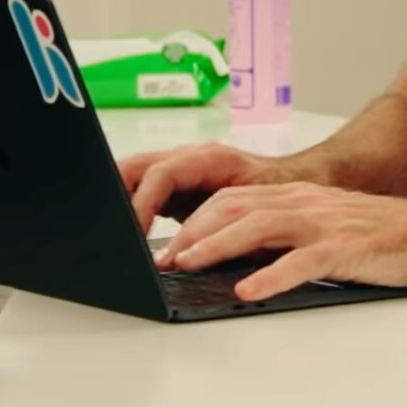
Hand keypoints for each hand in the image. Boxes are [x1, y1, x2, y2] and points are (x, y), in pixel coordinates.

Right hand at [118, 142, 268, 235]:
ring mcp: (180, 170)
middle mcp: (189, 158)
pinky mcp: (175, 186)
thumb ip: (223, 221)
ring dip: (122, 203)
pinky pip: (144, 190)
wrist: (294, 182)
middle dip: (117, 197)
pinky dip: (132, 210)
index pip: (162, 173)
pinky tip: (127, 235)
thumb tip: (197, 248)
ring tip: (114, 236)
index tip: (134, 233)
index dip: (143, 202)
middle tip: (111, 233)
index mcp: (209, 158)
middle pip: (137, 168)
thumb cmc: (279, 192)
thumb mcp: (252, 210)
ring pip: (135, 177)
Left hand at [151, 183, 406, 299]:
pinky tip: (248, 290)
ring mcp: (323, 224)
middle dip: (194, 232)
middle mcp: (304, 203)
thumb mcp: (322, 228)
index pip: (232, 199)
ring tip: (188, 264)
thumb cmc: (378, 237)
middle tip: (165, 257)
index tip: (168, 244)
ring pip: (258, 227)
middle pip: (235, 207)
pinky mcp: (344, 249)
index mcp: (296, 198)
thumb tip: (236, 261)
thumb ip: (283, 238)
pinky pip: (300, 261)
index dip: (196, 220)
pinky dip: (270, 276)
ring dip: (216, 246)